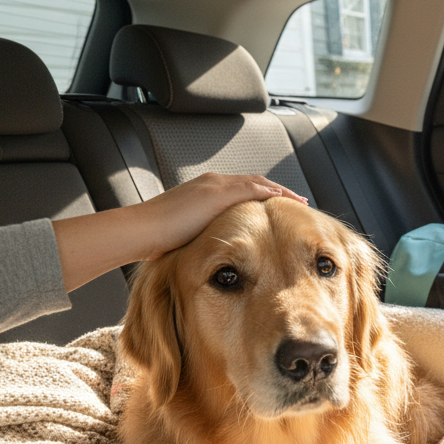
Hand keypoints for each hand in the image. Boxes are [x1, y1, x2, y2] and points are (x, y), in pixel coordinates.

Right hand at [51, 173, 307, 291]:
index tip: (277, 211)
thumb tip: (205, 259)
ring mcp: (216, 186)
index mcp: (203, 193)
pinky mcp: (219, 193)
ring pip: (259, 184)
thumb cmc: (154, 241)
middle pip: (254, 184)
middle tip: (299, 205)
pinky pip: (256, 190)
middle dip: (277, 194)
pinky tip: (289, 204)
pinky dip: (274, 195)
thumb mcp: (181, 239)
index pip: (239, 192)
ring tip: (301, 205)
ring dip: (281, 193)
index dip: (260, 201)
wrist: (141, 232)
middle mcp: (213, 184)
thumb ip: (197, 240)